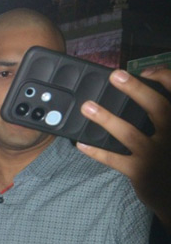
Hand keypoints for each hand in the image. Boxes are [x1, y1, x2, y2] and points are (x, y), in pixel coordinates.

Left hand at [77, 67, 170, 227]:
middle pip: (157, 106)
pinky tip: (81, 143)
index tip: (145, 71)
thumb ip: (160, 115)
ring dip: (106, 119)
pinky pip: (114, 158)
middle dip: (136, 89)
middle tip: (115, 75)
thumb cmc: (166, 157)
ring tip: (87, 107)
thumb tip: (140, 88)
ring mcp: (156, 154)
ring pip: (129, 133)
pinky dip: (96, 151)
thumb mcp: (169, 133)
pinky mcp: (140, 171)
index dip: (162, 76)